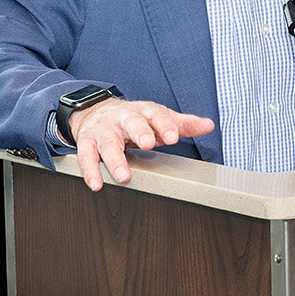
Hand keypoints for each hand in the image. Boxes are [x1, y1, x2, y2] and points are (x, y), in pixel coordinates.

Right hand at [67, 98, 215, 191]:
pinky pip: (86, 156)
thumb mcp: (158, 118)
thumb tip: (208, 125)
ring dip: (115, 160)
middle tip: (148, 144)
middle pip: (131, 123)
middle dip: (140, 132)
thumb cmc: (135, 119)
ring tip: (124, 176)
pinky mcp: (87, 141)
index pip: (156, 114)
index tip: (173, 137)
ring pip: (107, 143)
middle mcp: (122, 118)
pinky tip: (97, 184)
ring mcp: (103, 129)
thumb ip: (182, 124)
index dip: (164, 125)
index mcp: (143, 111)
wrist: (96, 111)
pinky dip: (90, 171)